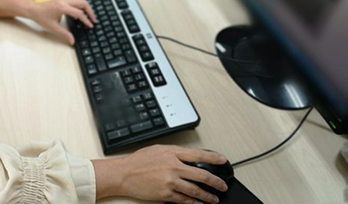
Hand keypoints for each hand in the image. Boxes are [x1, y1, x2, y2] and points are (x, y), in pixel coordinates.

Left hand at [28, 0, 96, 44]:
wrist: (34, 9)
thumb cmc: (41, 17)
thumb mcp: (53, 27)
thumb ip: (64, 34)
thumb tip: (72, 41)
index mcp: (62, 7)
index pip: (79, 13)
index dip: (86, 20)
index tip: (90, 25)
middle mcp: (65, 1)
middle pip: (83, 3)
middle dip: (90, 11)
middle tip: (93, 20)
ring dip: (87, 7)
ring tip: (90, 16)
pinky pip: (77, 0)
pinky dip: (82, 5)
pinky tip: (82, 13)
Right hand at [93, 145, 228, 202]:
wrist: (125, 173)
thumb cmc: (139, 161)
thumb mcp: (158, 149)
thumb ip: (175, 153)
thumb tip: (189, 157)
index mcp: (173, 153)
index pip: (199, 154)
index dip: (214, 157)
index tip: (223, 160)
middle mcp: (174, 167)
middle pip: (201, 174)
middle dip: (215, 182)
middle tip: (222, 186)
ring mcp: (171, 181)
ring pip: (195, 190)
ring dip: (207, 196)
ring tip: (214, 199)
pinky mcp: (166, 194)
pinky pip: (184, 201)